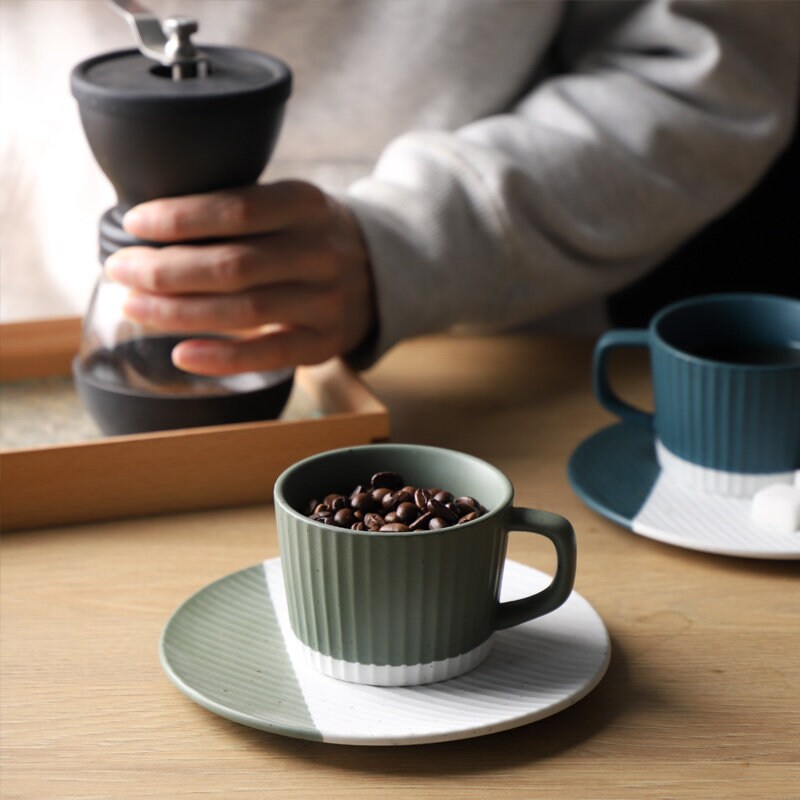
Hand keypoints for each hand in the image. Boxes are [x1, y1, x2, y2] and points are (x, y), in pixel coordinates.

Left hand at [104, 181, 374, 374]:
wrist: (382, 272)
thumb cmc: (310, 235)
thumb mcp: (290, 205)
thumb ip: (240, 211)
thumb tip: (151, 231)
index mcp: (309, 205)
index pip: (239, 209)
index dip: (182, 218)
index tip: (135, 223)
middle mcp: (323, 253)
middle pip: (235, 265)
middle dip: (167, 270)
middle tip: (120, 270)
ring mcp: (328, 301)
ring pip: (246, 311)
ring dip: (180, 312)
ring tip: (134, 307)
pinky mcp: (326, 342)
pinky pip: (270, 354)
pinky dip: (223, 358)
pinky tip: (180, 353)